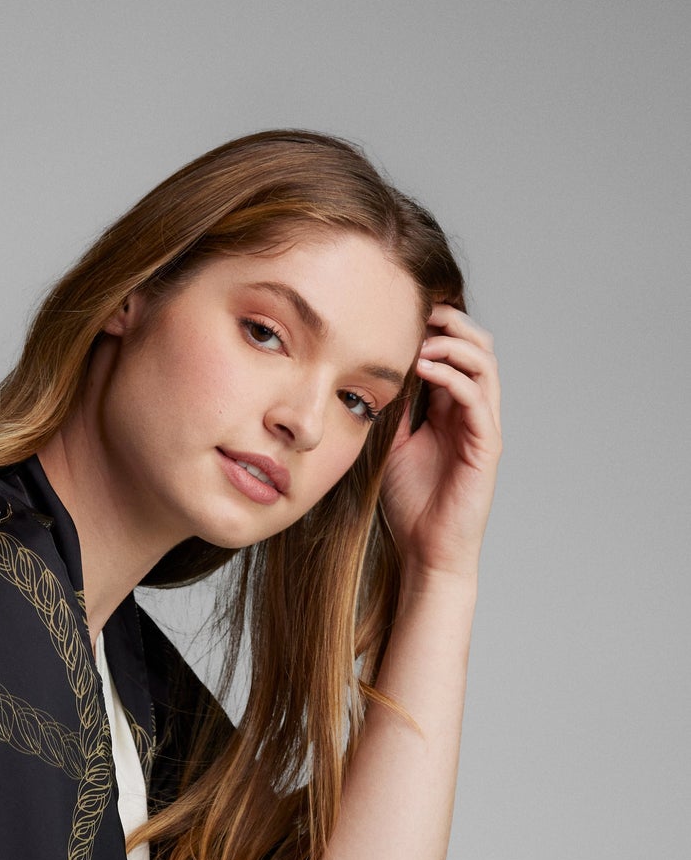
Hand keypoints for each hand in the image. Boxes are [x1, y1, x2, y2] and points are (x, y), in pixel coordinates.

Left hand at [380, 304, 502, 583]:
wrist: (425, 549)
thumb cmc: (410, 502)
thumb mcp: (390, 443)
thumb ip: (391, 407)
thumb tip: (372, 370)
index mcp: (451, 407)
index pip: (453, 350)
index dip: (434, 326)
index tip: (401, 311)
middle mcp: (472, 411)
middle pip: (477, 345)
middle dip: (450, 322)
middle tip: (418, 310)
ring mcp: (483, 425)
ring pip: (483, 363)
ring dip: (453, 344)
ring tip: (421, 339)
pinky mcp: (486, 444)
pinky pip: (476, 397)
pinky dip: (453, 375)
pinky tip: (425, 368)